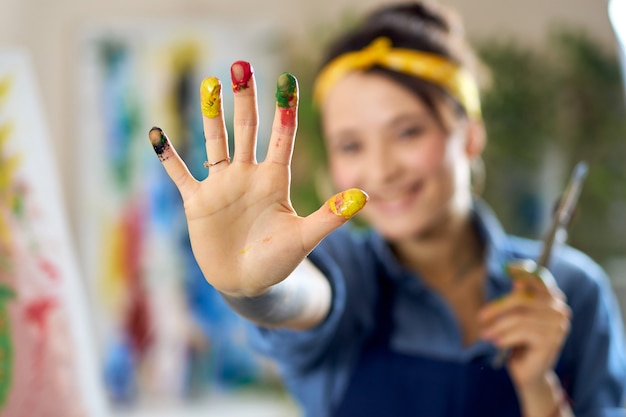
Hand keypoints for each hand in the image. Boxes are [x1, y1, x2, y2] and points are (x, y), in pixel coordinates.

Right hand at [148, 61, 367, 296]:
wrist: (246, 283)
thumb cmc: (278, 261)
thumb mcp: (304, 238)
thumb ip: (329, 216)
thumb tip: (364, 196)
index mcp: (274, 180)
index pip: (281, 138)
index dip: (284, 110)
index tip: (287, 80)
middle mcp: (248, 175)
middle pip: (247, 129)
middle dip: (246, 99)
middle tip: (242, 66)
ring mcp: (222, 186)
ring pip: (215, 142)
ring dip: (211, 115)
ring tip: (210, 84)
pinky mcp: (198, 202)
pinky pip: (180, 174)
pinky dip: (168, 156)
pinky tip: (157, 133)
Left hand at [479, 260, 570, 389]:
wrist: (529, 373)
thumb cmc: (519, 341)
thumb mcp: (516, 318)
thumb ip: (519, 299)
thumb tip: (517, 281)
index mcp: (553, 300)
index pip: (540, 279)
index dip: (524, 271)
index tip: (507, 268)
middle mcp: (560, 310)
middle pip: (523, 298)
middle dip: (498, 307)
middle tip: (480, 317)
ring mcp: (558, 326)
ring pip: (519, 317)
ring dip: (497, 326)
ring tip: (485, 335)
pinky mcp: (551, 341)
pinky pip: (522, 332)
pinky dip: (504, 337)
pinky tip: (496, 343)